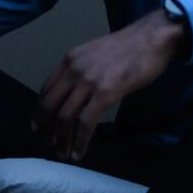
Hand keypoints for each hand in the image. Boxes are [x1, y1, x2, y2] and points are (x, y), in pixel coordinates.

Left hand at [34, 9, 188, 162]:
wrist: (153, 37)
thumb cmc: (131, 45)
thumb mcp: (97, 52)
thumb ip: (83, 69)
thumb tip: (78, 92)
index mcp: (70, 59)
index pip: (45, 90)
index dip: (39, 112)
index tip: (40, 127)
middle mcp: (74, 70)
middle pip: (49, 106)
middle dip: (46, 130)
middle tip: (50, 145)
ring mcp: (89, 81)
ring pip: (65, 117)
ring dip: (61, 140)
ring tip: (64, 154)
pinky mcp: (106, 93)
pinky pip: (86, 123)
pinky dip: (79, 142)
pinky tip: (78, 153)